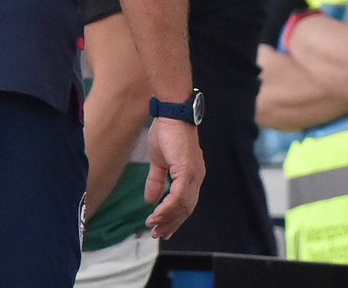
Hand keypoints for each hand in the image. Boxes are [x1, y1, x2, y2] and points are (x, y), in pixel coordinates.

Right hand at [143, 118, 204, 238]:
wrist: (172, 113)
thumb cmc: (167, 132)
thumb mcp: (159, 161)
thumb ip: (156, 180)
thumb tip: (150, 200)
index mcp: (192, 175)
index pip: (186, 203)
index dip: (174, 217)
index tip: (161, 228)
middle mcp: (196, 176)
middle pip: (186, 208)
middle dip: (171, 223)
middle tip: (157, 234)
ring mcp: (193, 173)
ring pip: (183, 205)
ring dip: (167, 218)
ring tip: (153, 226)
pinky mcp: (187, 169)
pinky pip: (178, 195)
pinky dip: (167, 207)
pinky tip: (156, 213)